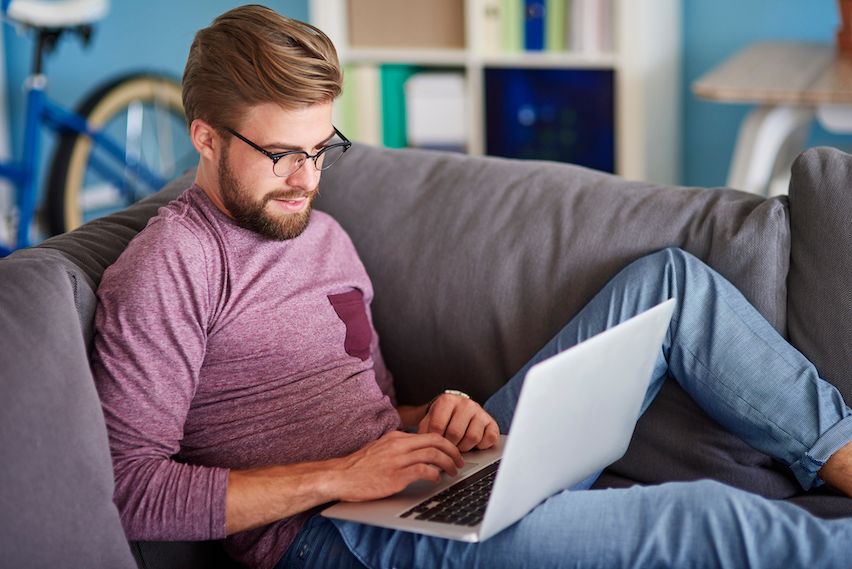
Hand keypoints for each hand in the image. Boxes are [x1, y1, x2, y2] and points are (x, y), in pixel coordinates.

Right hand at [329, 430, 463, 501]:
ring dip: (448, 463)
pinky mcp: (395, 475)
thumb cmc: (358, 467)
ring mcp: (397, 459)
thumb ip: (397, 449)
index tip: (452, 452)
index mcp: (396, 437)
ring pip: (433, 454)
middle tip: (460, 461)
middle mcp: (398, 444)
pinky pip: (423, 470)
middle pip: (436, 440)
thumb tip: (416, 454)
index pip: (428, 434)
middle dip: (453, 450)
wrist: (339, 476)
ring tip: (454, 471)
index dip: (445, 443)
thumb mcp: (379, 449)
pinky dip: (435, 474)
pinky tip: (437, 479)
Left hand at [418, 392, 499, 451]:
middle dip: (450, 445)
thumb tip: (424, 446)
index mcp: (447, 400)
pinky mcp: (492, 423)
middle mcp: (466, 403)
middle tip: (449, 445)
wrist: (458, 411)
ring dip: (464, 447)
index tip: (436, 443)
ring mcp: (480, 412)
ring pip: (472, 438)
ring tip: (460, 443)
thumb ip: (424, 430)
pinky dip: (481, 446)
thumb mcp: (429, 420)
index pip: (438, 426)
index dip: (436, 440)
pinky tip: (474, 443)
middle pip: (455, 433)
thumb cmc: (442, 418)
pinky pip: (489, 439)